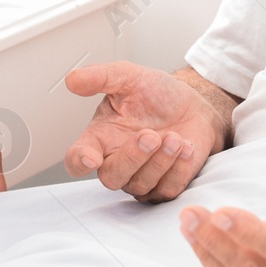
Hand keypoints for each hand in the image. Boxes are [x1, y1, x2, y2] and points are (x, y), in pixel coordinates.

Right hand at [63, 62, 223, 201]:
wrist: (193, 105)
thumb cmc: (157, 94)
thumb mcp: (129, 76)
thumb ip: (101, 77)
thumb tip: (72, 79)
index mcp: (100, 137)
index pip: (76, 158)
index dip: (79, 161)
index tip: (91, 157)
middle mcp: (116, 161)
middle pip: (111, 178)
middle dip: (132, 158)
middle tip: (152, 135)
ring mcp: (139, 177)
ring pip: (141, 185)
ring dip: (161, 161)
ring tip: (175, 137)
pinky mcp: (164, 186)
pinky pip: (167, 190)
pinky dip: (179, 169)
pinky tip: (187, 148)